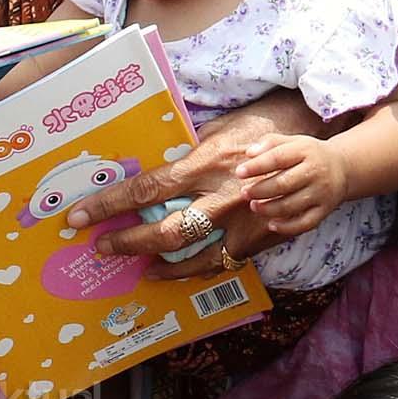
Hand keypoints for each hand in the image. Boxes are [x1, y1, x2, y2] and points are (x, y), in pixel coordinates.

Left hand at [61, 95, 324, 278]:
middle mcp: (222, 198)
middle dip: (127, 242)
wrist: (317, 152)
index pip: (147, 188)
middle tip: (100, 246)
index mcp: (207, 164)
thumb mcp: (223, 127)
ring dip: (156, 263)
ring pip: (191, 257)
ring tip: (133, 263)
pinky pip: (217, 263)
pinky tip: (167, 271)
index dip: (110, 204)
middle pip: (164, 231)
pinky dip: (188, 271)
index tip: (80, 216)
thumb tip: (155, 160)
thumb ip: (190, 148)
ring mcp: (242, 223)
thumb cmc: (265, 127)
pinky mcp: (257, 240)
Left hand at [237, 135, 350, 239]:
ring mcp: (321, 192)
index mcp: (305, 151)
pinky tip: (271, 224)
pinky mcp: (325, 210)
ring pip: (291, 206)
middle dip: (259, 190)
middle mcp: (315, 172)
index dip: (256, 166)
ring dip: (268, 209)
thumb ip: (270, 143)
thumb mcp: (292, 142)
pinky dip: (286, 227)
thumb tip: (249, 153)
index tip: (239, 172)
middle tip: (244, 193)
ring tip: (254, 206)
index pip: (278, 158)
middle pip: (283, 184)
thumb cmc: (308, 155)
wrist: (343, 167)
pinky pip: (305, 223)